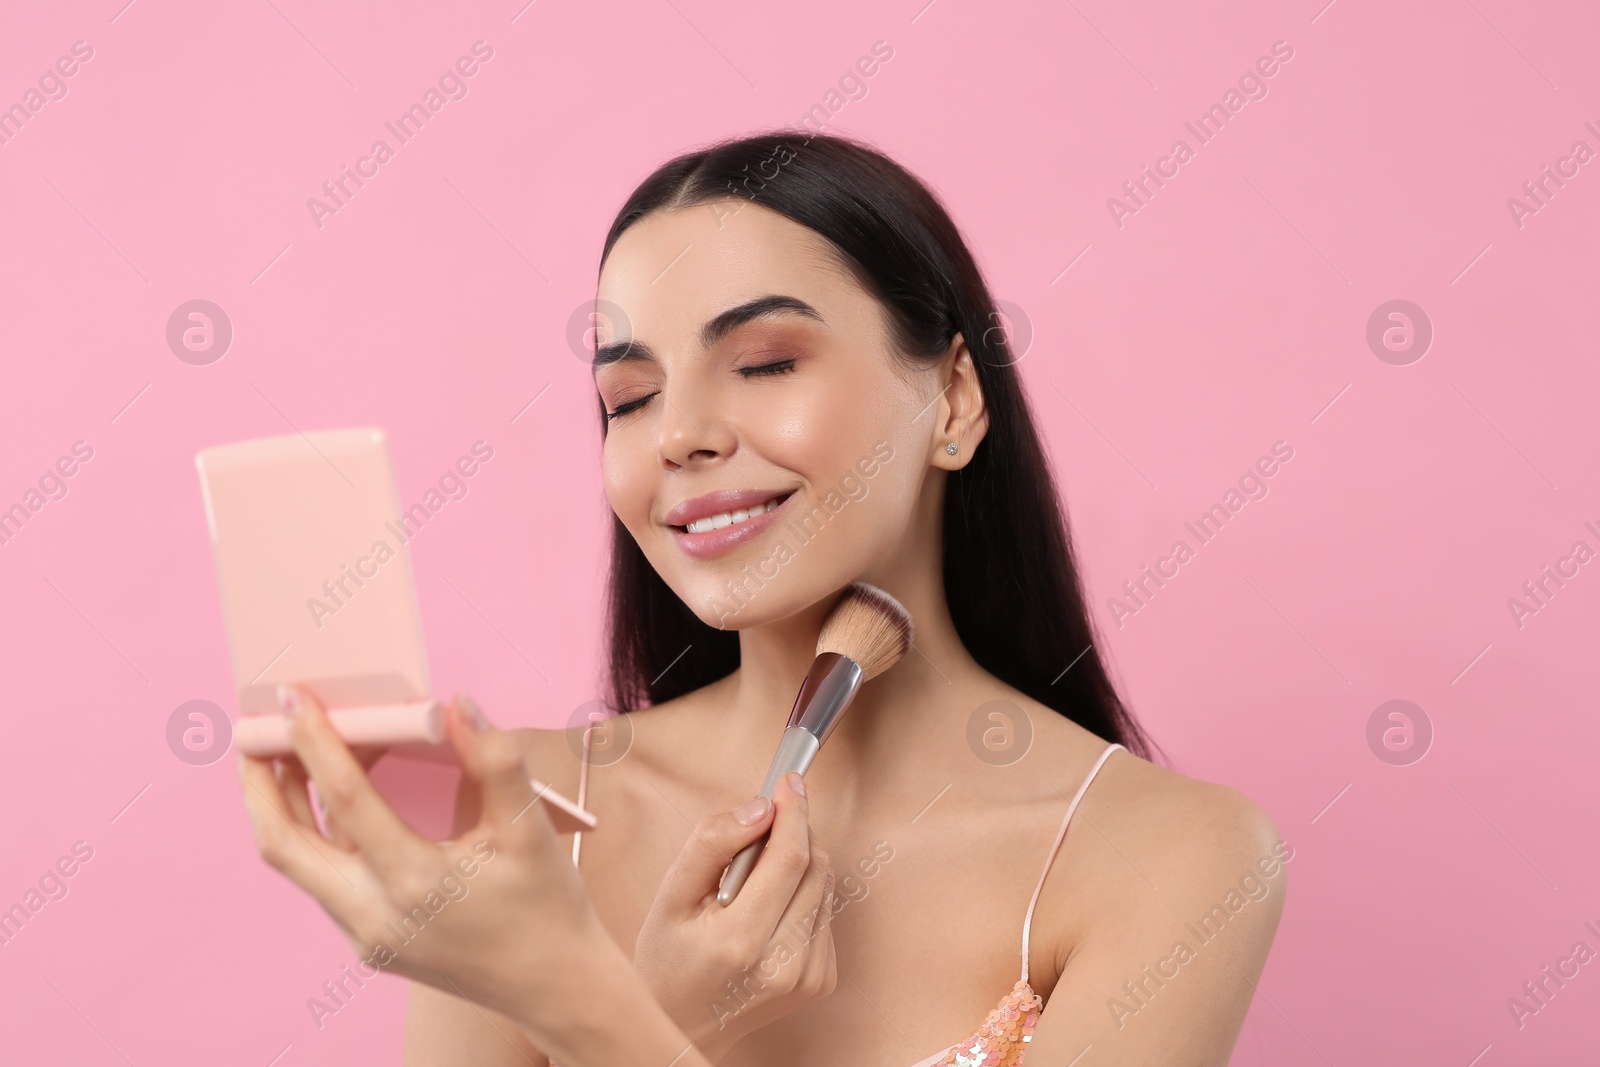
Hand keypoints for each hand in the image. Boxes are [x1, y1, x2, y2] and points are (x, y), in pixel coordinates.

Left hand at [239, 685, 704, 1065]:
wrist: (554, 986)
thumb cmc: (548, 906)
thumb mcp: (532, 829)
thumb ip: (496, 763)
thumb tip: (459, 705)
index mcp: (417, 882)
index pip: (346, 800)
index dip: (315, 743)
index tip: (292, 698)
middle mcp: (376, 914)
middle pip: (283, 843)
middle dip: (258, 783)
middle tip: (256, 730)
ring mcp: (365, 934)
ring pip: (297, 864)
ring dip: (282, 807)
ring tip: (287, 754)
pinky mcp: (369, 942)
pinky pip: (324, 880)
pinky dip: (317, 833)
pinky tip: (335, 800)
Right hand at [633, 772, 837, 1061]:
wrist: (683, 1027)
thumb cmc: (669, 960)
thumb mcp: (671, 896)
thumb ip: (712, 843)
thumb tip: (761, 809)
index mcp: (741, 942)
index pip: (790, 858)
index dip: (793, 811)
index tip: (788, 782)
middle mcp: (784, 964)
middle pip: (816, 867)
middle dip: (795, 831)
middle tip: (764, 824)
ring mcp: (808, 977)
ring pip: (825, 886)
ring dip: (799, 864)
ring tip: (755, 880)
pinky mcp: (821, 981)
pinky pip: (825, 912)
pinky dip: (803, 895)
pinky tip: (768, 910)